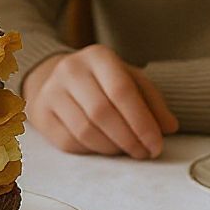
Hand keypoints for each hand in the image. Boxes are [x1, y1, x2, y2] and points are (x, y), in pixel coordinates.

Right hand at [23, 46, 177, 157]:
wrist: (58, 78)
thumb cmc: (102, 81)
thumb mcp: (130, 80)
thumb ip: (152, 101)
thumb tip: (168, 127)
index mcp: (98, 56)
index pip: (122, 91)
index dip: (142, 122)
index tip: (156, 144)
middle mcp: (70, 69)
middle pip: (102, 112)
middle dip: (129, 139)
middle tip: (144, 152)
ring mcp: (51, 91)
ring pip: (85, 131)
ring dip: (112, 148)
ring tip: (127, 150)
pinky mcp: (41, 113)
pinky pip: (69, 142)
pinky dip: (92, 151)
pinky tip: (104, 146)